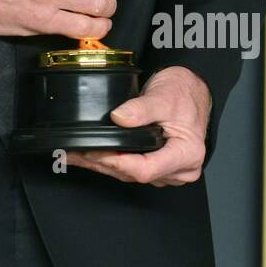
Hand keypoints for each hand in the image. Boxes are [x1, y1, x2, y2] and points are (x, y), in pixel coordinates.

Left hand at [64, 66, 211, 184]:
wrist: (191, 90)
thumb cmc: (183, 94)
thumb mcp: (163, 97)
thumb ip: (141, 109)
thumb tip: (119, 118)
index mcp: (187, 155)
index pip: (146, 169)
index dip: (118, 162)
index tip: (96, 151)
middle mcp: (180, 169)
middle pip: (134, 175)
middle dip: (102, 164)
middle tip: (74, 153)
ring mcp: (168, 171)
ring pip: (129, 175)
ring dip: (101, 165)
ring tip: (74, 155)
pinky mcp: (157, 167)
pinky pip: (130, 169)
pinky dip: (110, 162)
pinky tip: (90, 156)